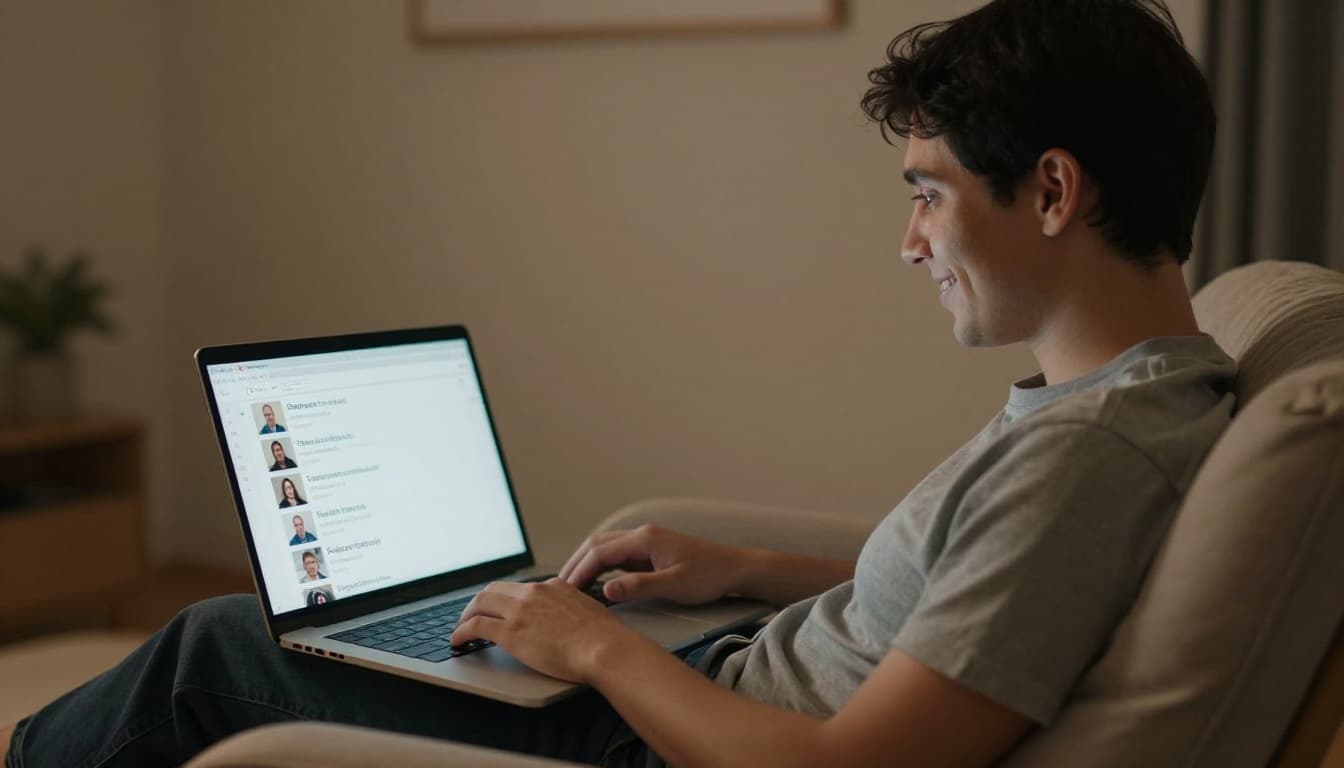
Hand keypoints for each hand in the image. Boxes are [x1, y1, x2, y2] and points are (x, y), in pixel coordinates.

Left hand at [450, 578, 648, 682]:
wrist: (604, 647)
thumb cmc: (604, 637)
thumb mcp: (589, 611)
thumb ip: (572, 609)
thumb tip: (569, 620)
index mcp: (554, 586)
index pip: (521, 587)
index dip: (506, 598)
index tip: (500, 607)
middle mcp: (533, 593)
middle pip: (494, 589)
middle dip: (480, 602)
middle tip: (473, 614)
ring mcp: (519, 610)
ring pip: (480, 603)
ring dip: (466, 615)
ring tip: (460, 628)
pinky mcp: (509, 631)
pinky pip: (475, 626)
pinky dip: (461, 632)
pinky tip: (458, 641)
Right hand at [559, 524, 749, 604]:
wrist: (736, 569)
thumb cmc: (709, 576)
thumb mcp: (674, 586)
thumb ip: (639, 587)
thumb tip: (606, 590)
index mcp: (645, 539)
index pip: (601, 552)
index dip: (580, 570)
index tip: (565, 589)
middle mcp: (643, 535)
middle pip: (598, 544)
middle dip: (577, 563)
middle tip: (560, 587)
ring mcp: (647, 541)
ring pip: (607, 547)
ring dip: (588, 563)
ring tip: (572, 584)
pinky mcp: (652, 551)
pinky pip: (619, 555)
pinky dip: (602, 565)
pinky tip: (597, 581)